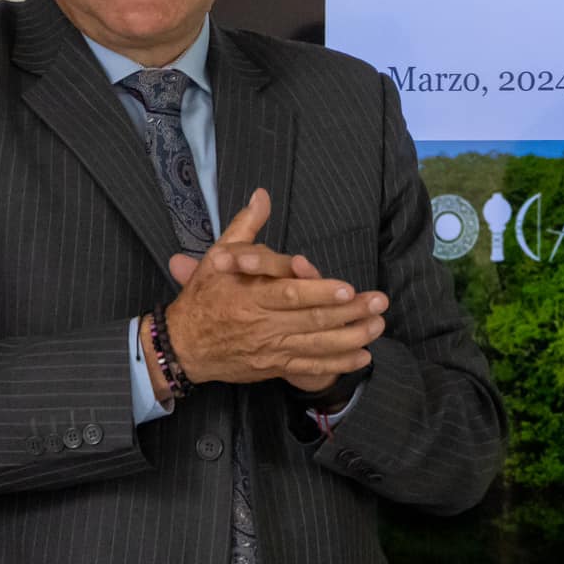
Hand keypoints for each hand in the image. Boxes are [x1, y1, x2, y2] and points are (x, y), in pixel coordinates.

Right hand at [162, 188, 386, 386]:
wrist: (183, 347)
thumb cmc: (203, 298)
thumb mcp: (218, 258)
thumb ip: (246, 227)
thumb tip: (262, 195)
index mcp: (250, 297)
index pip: (289, 294)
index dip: (320, 292)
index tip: (348, 287)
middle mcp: (263, 325)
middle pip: (312, 320)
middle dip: (350, 312)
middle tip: (380, 302)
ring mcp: (271, 349)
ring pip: (317, 345)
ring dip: (351, 337)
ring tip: (378, 326)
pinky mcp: (274, 367)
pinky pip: (310, 367)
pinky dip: (337, 363)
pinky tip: (362, 356)